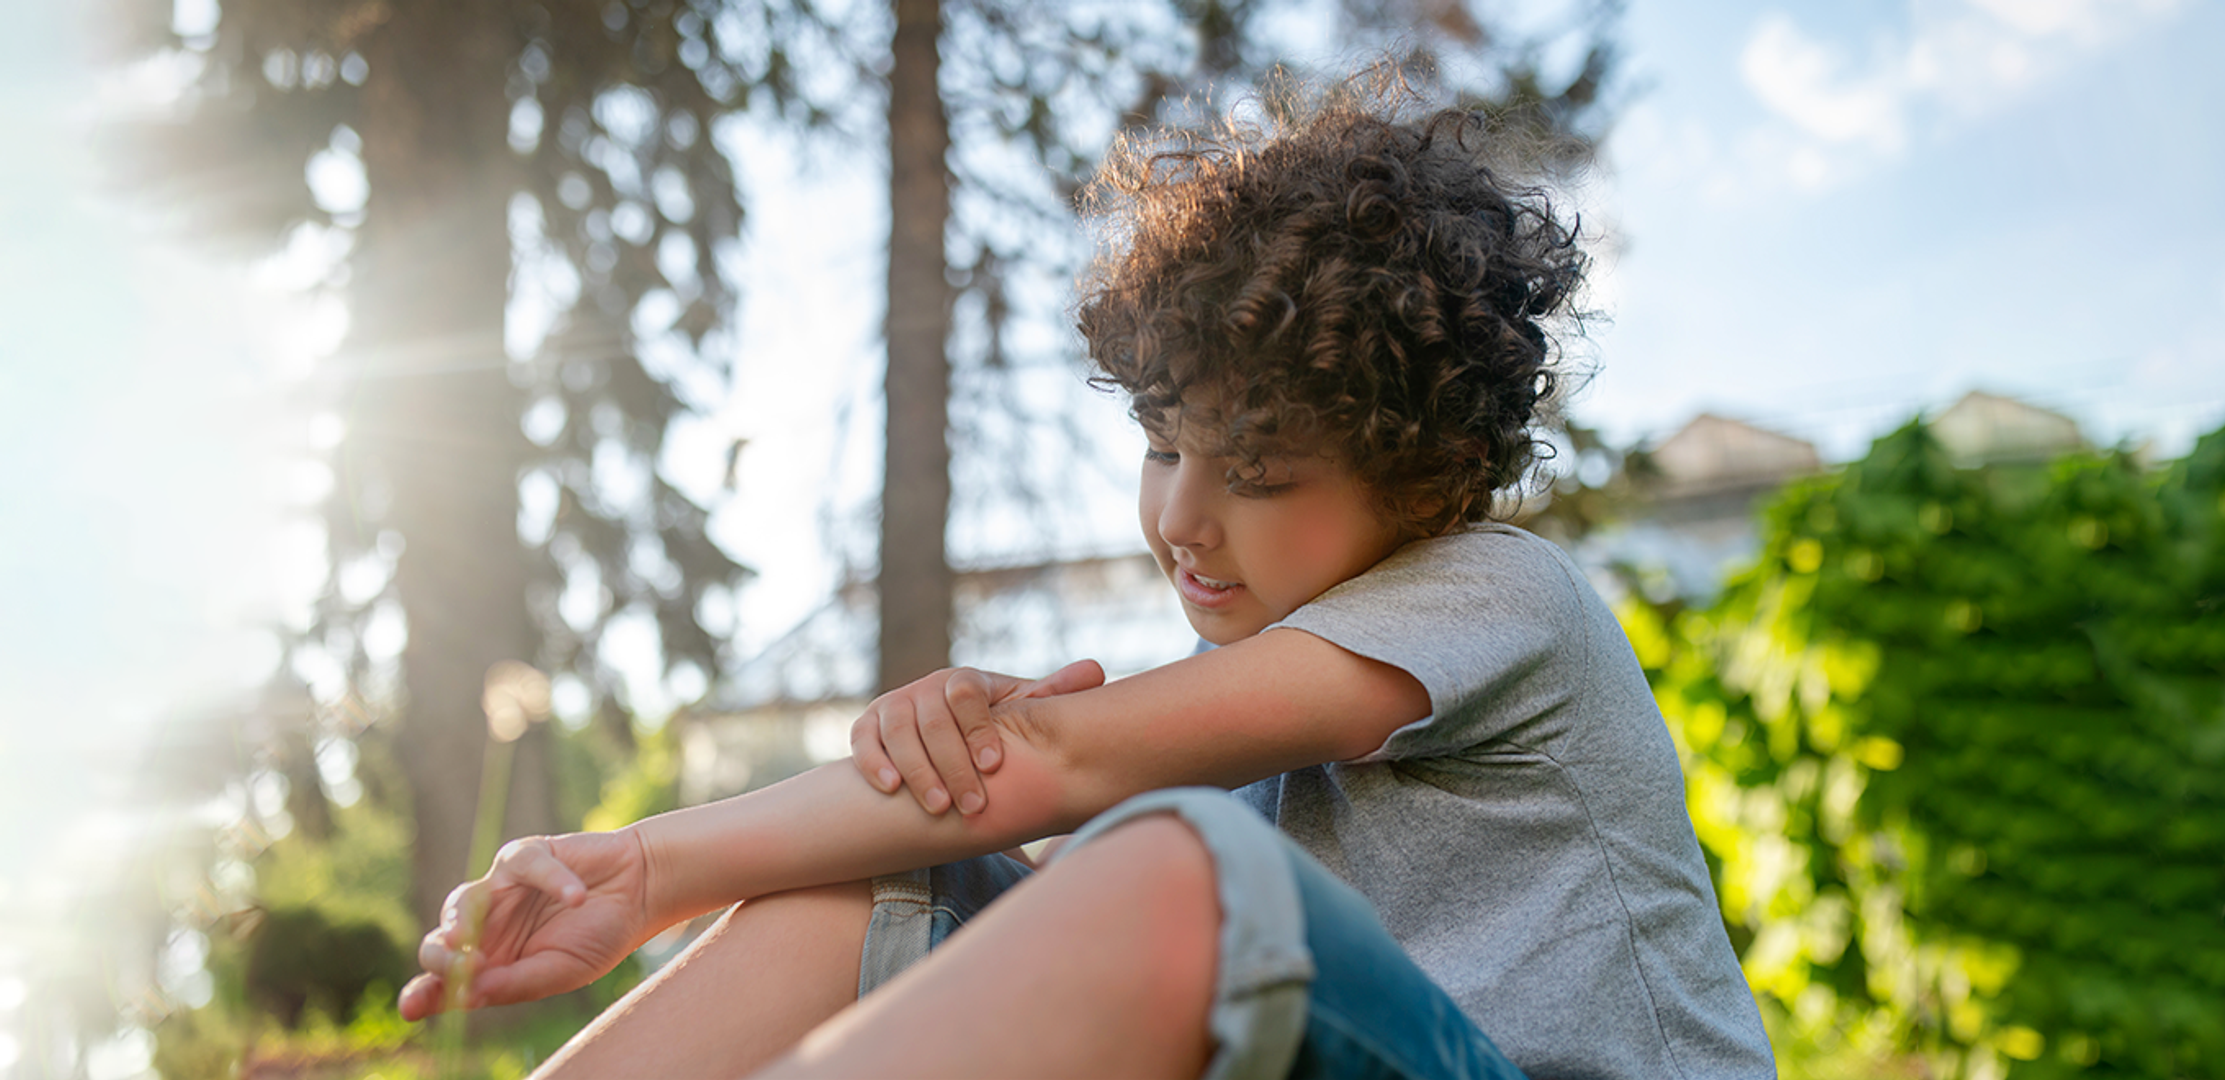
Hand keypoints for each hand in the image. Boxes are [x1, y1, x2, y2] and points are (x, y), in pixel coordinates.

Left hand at [397, 829, 654, 1020]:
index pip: (447, 982)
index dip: (424, 993)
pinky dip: (553, 881)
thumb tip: (469, 995)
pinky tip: (576, 897)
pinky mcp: (525, 855)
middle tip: (458, 969)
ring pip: (460, 901)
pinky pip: (525, 865)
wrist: (640, 891)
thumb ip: (516, 983)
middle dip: (440, 960)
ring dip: (457, 921)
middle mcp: (488, 928)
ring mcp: (502, 890)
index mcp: (494, 964)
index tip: (411, 1006)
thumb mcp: (560, 971)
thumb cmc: (600, 934)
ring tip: (461, 941)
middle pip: (440, 942)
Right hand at [851, 659, 1104, 815]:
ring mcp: (895, 705)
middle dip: (952, 765)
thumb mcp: (1020, 710)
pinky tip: (889, 788)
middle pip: (933, 719)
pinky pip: (862, 740)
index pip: (967, 691)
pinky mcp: (869, 726)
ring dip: (917, 770)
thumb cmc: (992, 726)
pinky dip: (872, 762)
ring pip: (899, 731)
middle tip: (973, 805)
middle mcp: (927, 687)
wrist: (942, 735)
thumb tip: (1097, 671)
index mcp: (966, 680)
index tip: (994, 766)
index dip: (979, 727)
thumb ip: (1051, 695)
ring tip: (938, 807)